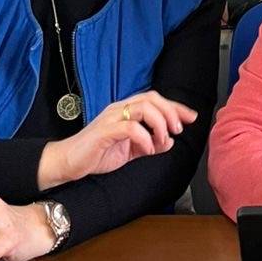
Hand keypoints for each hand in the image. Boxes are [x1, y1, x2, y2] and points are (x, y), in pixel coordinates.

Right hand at [39, 92, 196, 187]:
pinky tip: (148, 148)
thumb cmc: (97, 154)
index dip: (175, 107)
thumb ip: (149, 145)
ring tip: (164, 138)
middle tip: (179, 128)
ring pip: (143, 108)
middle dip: (170, 111)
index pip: (155, 100)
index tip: (192, 117)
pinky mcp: (104, 131)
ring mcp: (111, 118)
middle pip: (152, 98)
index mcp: (126, 111)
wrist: (69, 162)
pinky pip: (130, 127)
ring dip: (159, 122)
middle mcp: (119, 109)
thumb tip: (169, 142)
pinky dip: (144, 137)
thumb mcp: (130, 151)